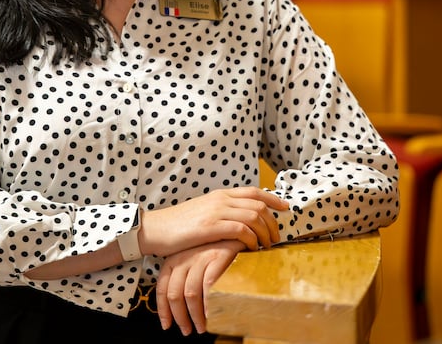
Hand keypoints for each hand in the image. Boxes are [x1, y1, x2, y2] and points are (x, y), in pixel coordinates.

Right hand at [139, 187, 288, 256]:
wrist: (155, 229)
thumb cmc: (178, 225)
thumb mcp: (203, 212)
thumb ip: (221, 212)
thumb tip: (240, 220)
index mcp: (219, 195)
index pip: (254, 192)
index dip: (273, 199)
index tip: (286, 208)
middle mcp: (220, 199)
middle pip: (259, 204)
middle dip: (273, 222)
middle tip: (275, 238)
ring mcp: (215, 212)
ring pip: (254, 216)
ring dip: (265, 232)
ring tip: (266, 246)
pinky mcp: (210, 227)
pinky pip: (241, 229)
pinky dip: (251, 239)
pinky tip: (250, 248)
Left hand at [155, 239, 244, 335]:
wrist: (234, 231)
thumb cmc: (213, 250)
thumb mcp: (193, 260)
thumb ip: (183, 278)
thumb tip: (178, 308)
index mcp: (174, 258)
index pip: (162, 287)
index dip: (163, 309)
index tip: (167, 324)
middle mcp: (185, 257)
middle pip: (174, 293)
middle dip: (179, 317)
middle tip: (187, 330)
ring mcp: (201, 257)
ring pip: (190, 293)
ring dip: (195, 316)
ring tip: (202, 327)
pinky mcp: (218, 257)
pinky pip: (208, 286)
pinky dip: (208, 304)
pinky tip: (211, 315)